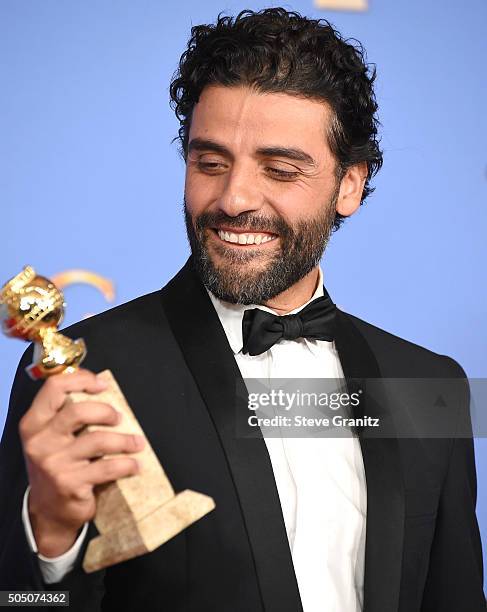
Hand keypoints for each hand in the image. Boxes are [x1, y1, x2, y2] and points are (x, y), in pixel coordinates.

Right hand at [19, 368, 144, 556]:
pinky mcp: (70, 483)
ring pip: (99, 440)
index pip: (54, 387)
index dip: (82, 379)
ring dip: (125, 440)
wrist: (49, 511)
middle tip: (119, 418)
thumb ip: (67, 414)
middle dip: (106, 411)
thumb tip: (103, 391)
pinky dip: (127, 464)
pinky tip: (134, 464)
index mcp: (34, 423)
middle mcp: (40, 441)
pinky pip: (108, 467)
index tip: (102, 384)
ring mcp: (54, 463)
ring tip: (137, 443)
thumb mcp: (52, 437)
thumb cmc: (58, 464)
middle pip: (78, 411)